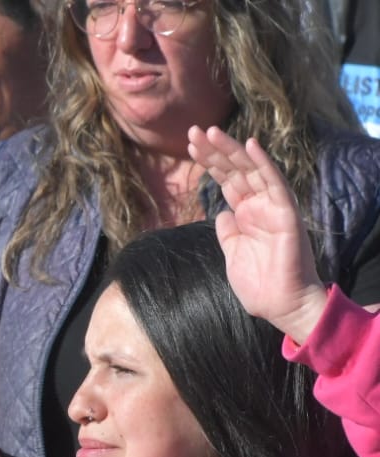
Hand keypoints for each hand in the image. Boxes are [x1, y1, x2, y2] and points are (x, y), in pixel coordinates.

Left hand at [187, 125, 326, 343]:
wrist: (280, 305)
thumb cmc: (259, 283)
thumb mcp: (233, 253)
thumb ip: (227, 232)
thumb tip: (221, 213)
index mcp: (245, 213)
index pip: (225, 180)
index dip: (209, 162)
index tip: (191, 145)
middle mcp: (258, 205)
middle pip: (234, 170)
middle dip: (214, 150)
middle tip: (193, 131)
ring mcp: (272, 206)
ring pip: (250, 170)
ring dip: (231, 150)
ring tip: (211, 132)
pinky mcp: (285, 213)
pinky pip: (274, 182)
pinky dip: (262, 163)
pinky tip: (249, 145)